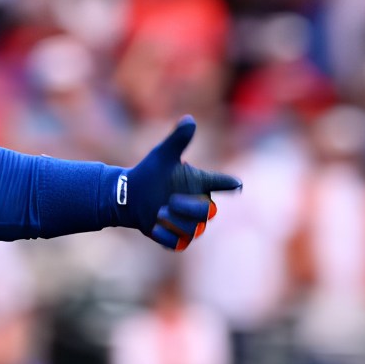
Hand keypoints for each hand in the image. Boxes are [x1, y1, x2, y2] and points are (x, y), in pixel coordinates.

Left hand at [119, 115, 240, 250]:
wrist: (128, 196)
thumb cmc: (149, 173)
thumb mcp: (161, 155)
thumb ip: (177, 139)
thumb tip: (189, 119)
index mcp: (200, 183)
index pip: (222, 183)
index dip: (229, 183)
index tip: (236, 184)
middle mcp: (199, 204)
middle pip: (208, 212)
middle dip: (191, 208)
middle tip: (170, 201)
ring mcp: (189, 223)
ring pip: (193, 230)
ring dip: (175, 222)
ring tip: (158, 212)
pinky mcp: (175, 237)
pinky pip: (178, 243)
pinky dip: (166, 237)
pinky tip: (153, 228)